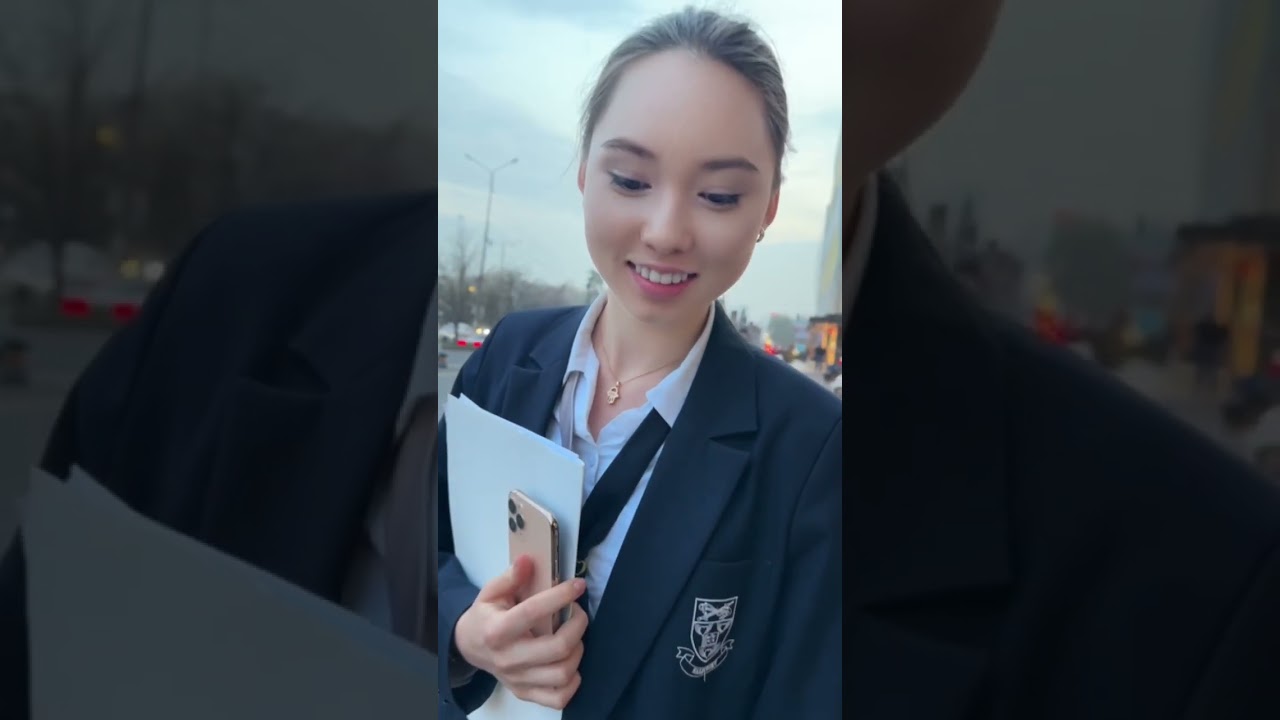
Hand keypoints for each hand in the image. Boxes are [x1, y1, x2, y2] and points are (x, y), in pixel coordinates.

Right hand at [454, 555, 589, 709]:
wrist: (469, 648)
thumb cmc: (485, 616)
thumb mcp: (491, 592)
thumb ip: (510, 577)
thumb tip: (528, 560)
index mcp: (496, 631)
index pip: (533, 613)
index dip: (560, 596)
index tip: (577, 585)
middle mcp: (507, 659)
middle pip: (556, 648)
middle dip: (577, 626)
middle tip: (577, 613)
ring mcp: (517, 680)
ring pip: (562, 674)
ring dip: (578, 651)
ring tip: (574, 636)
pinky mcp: (525, 692)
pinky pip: (558, 698)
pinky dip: (572, 682)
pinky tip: (570, 662)